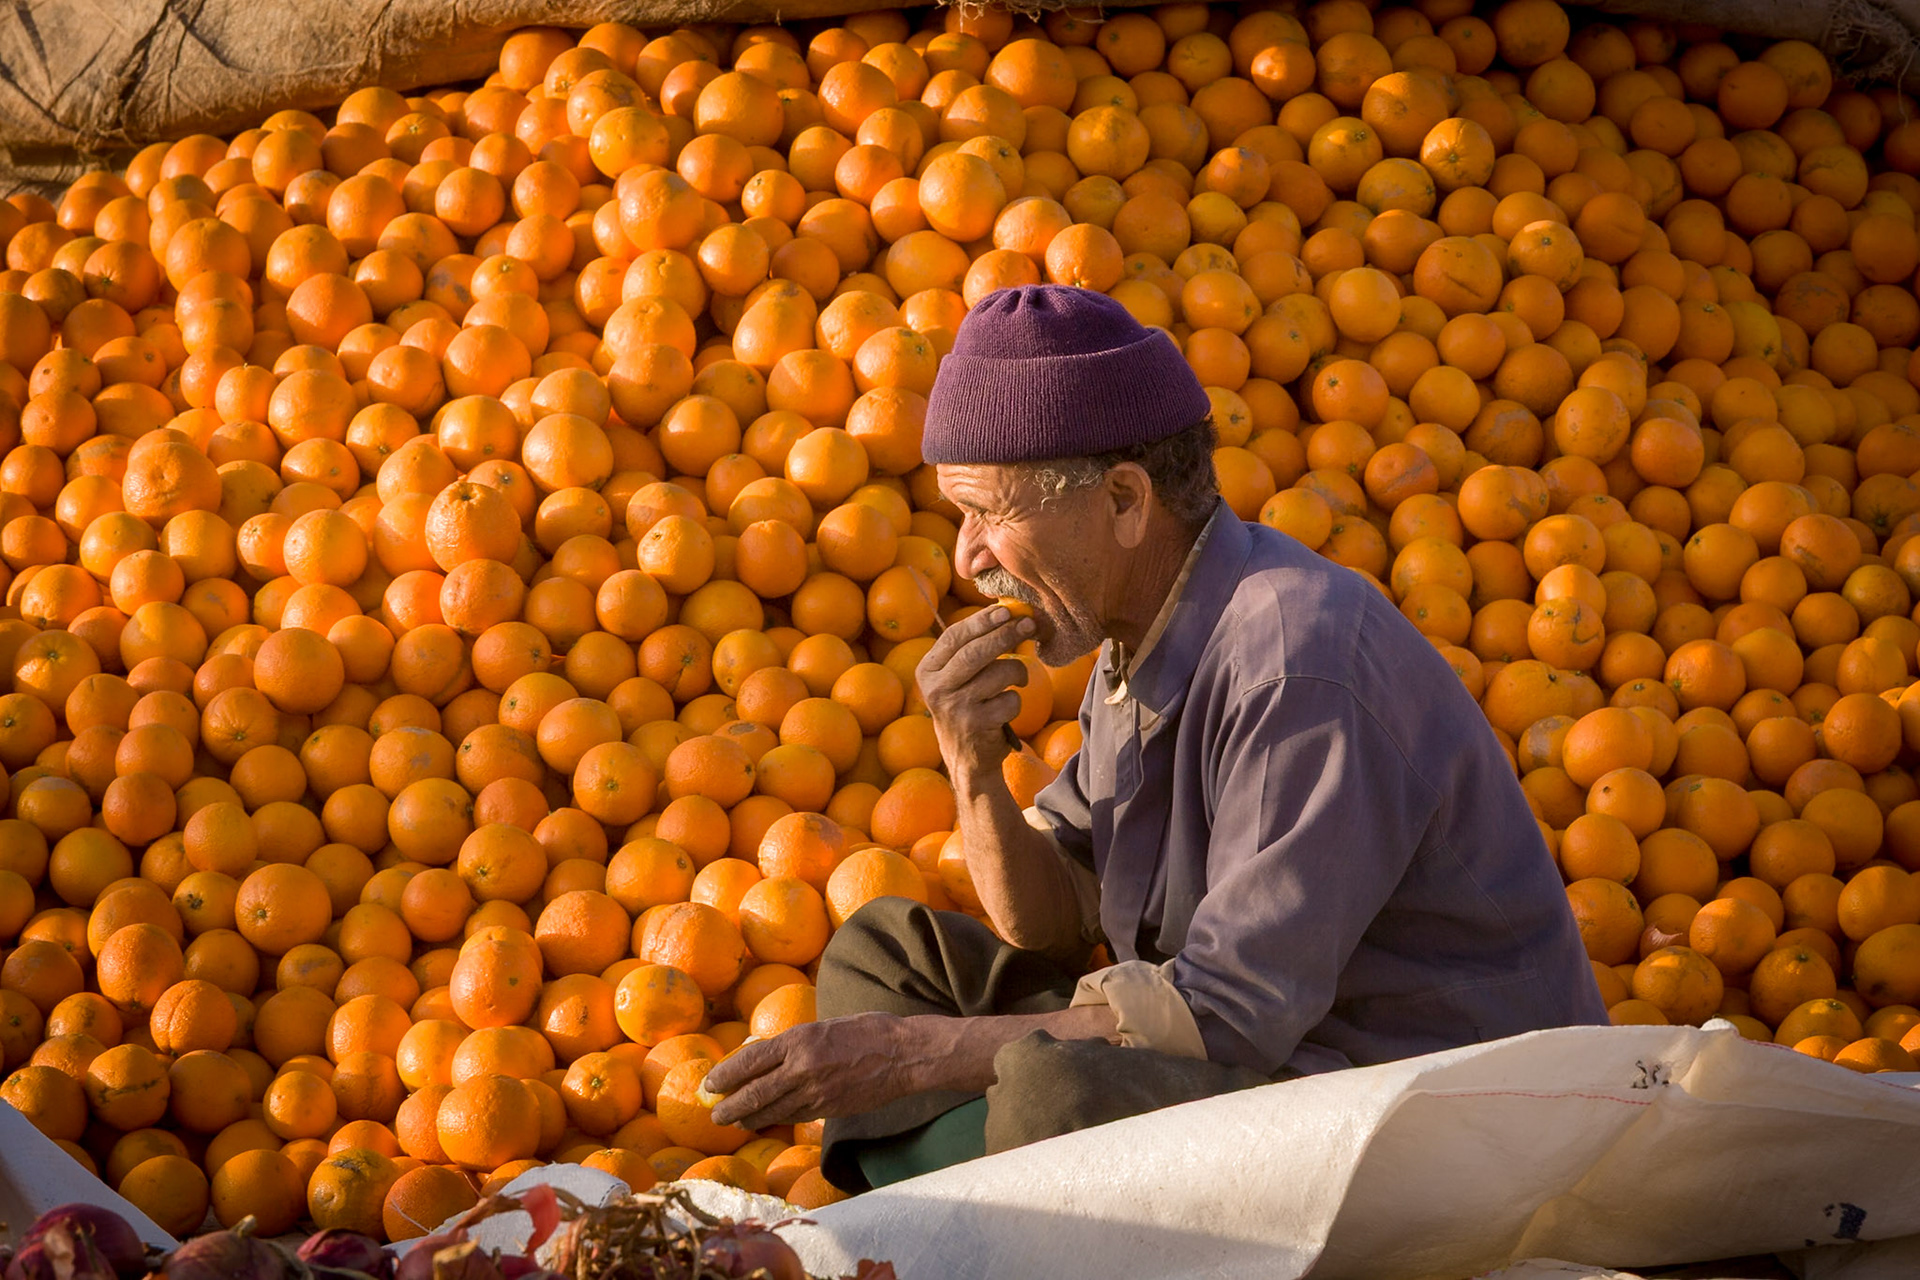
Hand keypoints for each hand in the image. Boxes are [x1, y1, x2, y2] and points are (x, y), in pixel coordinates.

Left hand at [704, 1013, 921, 1129]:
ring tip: (735, 1122)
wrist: (905, 1054)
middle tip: (715, 1114)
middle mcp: (803, 1068)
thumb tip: (765, 1055)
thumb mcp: (824, 1025)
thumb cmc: (867, 1030)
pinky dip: (777, 1119)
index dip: (726, 1075)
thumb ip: (795, 1042)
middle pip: (755, 1093)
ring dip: (750, 1118)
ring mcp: (817, 1092)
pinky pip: (795, 1116)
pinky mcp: (829, 1109)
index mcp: (799, 1040)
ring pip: (773, 1111)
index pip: (751, 1061)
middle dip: (731, 1107)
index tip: (710, 1084)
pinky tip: (768, 1120)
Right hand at [917, 606, 1033, 772]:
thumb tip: (1007, 611)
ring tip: (1020, 678)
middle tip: (1028, 624)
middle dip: (1006, 635)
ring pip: (999, 674)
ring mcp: (954, 708)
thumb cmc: (968, 706)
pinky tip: (1007, 708)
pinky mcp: (975, 726)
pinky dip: (1016, 700)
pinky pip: (1010, 700)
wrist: (966, 758)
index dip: (981, 621)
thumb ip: (972, 648)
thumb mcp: (957, 677)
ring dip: (1019, 672)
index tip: (1005, 611)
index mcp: (927, 670)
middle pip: (975, 653)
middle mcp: (935, 688)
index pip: (954, 636)